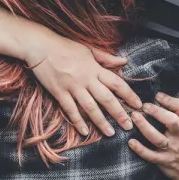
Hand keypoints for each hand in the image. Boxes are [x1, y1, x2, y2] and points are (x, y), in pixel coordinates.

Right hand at [25, 31, 141, 136]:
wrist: (41, 47)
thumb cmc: (65, 46)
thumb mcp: (88, 49)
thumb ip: (106, 58)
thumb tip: (124, 61)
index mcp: (95, 68)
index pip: (117, 83)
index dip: (129, 95)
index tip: (138, 105)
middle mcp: (86, 79)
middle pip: (106, 99)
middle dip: (119, 113)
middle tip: (129, 125)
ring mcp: (72, 87)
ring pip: (90, 107)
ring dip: (101, 121)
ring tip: (110, 133)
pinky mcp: (59, 92)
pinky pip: (70, 109)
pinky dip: (78, 121)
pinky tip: (84, 131)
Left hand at [128, 91, 178, 179]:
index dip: (171, 100)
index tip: (158, 96)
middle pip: (171, 121)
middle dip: (157, 112)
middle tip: (144, 105)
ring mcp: (171, 149)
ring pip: (158, 138)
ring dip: (145, 127)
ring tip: (135, 117)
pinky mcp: (163, 160)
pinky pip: (151, 156)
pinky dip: (141, 150)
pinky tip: (131, 142)